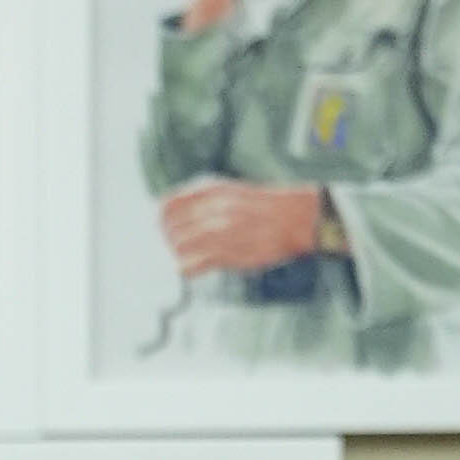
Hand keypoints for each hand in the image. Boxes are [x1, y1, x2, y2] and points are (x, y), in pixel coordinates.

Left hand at [159, 179, 328, 277]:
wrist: (296, 218)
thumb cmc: (266, 206)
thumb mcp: (231, 189)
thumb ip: (203, 199)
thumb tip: (174, 214)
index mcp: (211, 190)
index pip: (167, 206)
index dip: (163, 221)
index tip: (166, 229)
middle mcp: (211, 208)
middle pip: (170, 229)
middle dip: (170, 240)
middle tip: (178, 248)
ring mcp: (218, 231)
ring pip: (178, 247)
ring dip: (179, 255)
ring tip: (188, 258)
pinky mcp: (227, 253)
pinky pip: (192, 265)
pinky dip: (186, 269)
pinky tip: (191, 269)